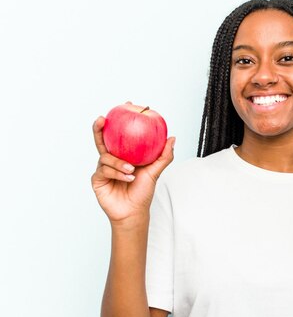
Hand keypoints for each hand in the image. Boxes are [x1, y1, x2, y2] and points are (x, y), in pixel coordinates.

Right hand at [91, 104, 174, 222]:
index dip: (120, 119)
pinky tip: (127, 178)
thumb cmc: (143, 192)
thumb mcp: (155, 172)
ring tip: (131, 170)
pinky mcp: (97, 179)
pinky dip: (117, 173)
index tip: (126, 104)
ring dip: (119, 163)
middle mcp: (111, 159)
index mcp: (123, 155)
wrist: (133, 212)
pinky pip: (105, 170)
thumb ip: (163, 156)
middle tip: (102, 119)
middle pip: (102, 139)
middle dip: (99, 128)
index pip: (119, 135)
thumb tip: (172, 137)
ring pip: (106, 157)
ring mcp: (103, 168)